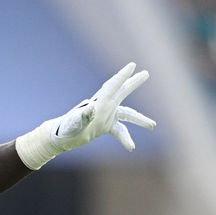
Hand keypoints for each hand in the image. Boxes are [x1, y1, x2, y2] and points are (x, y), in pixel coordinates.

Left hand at [16, 63, 155, 168]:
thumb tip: (92, 107)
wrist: (62, 137)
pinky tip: (131, 148)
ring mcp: (106, 116)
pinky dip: (125, 138)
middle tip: (145, 73)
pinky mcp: (105, 126)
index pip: (112, 86)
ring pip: (127, 115)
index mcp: (99, 102)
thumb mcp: (74, 122)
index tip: (132, 65)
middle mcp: (104, 107)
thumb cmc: (67, 128)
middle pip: (122, 92)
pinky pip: (120, 131)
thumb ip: (83, 115)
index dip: (122, 76)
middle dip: (133, 83)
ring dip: (139, 120)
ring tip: (153, 126)